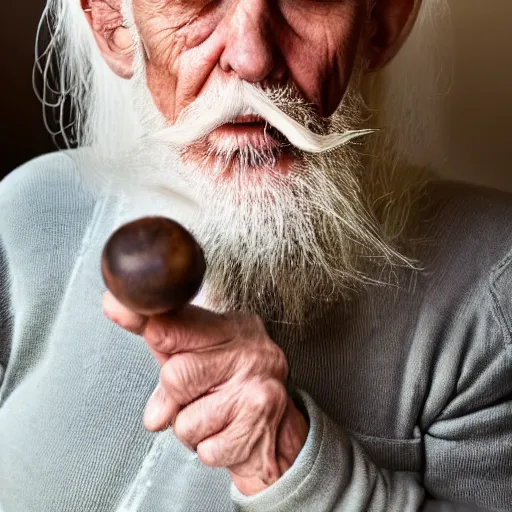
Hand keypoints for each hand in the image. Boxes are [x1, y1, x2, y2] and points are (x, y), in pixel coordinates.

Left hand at [103, 291, 308, 494]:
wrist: (278, 428)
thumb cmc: (230, 383)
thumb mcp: (201, 352)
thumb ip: (162, 335)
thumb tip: (115, 305)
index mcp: (232, 327)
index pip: (181, 323)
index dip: (155, 330)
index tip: (126, 314)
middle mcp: (249, 352)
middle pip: (176, 375)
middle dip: (176, 395)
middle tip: (199, 393)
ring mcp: (256, 389)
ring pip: (184, 421)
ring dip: (191, 427)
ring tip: (215, 414)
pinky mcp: (257, 428)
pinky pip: (204, 449)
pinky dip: (209, 449)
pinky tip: (227, 433)